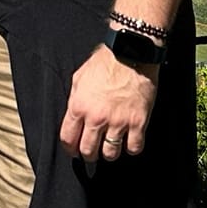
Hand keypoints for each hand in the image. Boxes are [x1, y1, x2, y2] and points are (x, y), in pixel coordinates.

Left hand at [59, 44, 155, 163]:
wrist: (130, 53)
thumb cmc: (104, 63)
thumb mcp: (79, 78)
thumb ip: (75, 100)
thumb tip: (74, 116)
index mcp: (79, 106)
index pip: (68, 139)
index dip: (70, 148)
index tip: (74, 150)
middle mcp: (96, 117)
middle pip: (88, 150)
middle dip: (89, 154)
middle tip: (93, 152)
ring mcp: (118, 121)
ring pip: (110, 153)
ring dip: (110, 153)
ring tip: (111, 147)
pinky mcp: (138, 122)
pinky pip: (134, 147)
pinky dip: (131, 148)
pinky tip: (129, 141)